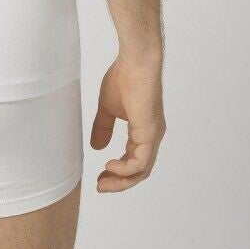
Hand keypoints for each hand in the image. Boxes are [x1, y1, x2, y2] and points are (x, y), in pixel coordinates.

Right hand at [91, 56, 164, 191]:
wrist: (136, 61)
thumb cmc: (124, 77)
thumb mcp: (107, 107)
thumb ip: (103, 127)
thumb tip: (96, 147)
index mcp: (143, 131)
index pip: (132, 160)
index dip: (116, 172)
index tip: (99, 176)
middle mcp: (151, 137)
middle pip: (138, 171)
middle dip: (118, 182)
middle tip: (100, 186)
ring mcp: (152, 136)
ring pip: (141, 171)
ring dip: (121, 181)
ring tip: (103, 182)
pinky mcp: (150, 133)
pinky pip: (140, 161)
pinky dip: (125, 169)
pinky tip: (110, 165)